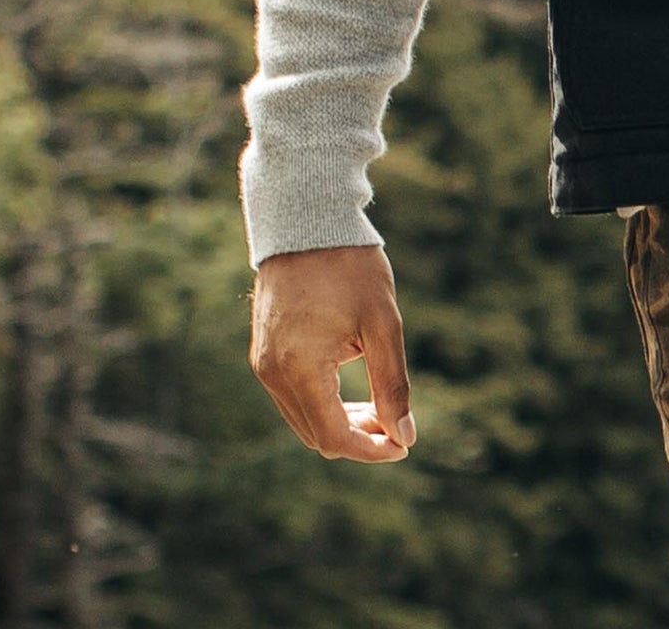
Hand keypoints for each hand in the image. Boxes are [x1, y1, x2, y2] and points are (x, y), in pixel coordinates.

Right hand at [249, 243, 415, 461]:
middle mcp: (272, 374)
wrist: (307, 219)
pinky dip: (323, 402)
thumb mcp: (382, 323)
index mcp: (299, 371)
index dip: (371, 449)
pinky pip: (293, 395)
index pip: (333, 438)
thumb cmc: (349, 267)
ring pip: (303, 418)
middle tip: (398, 425)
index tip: (404, 445)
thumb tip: (405, 436)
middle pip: (315, 435)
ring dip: (341, 422)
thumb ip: (392, 383)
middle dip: (359, 438)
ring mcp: (263, 363)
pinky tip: (354, 389)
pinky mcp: (264, 350)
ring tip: (381, 408)